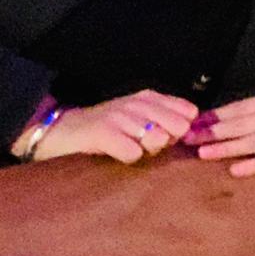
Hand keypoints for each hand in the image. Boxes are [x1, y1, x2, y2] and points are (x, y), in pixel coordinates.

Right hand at [22, 90, 197, 163]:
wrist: (63, 131)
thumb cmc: (107, 127)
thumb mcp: (138, 117)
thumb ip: (164, 120)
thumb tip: (190, 132)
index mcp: (150, 98)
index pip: (188, 112)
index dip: (183, 129)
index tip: (170, 137)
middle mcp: (138, 104)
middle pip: (178, 127)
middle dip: (170, 141)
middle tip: (150, 146)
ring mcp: (121, 117)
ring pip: (158, 139)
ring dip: (149, 151)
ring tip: (133, 149)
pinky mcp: (103, 133)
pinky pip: (133, 153)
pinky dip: (130, 158)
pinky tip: (119, 155)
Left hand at [184, 78, 254, 176]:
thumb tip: (253, 106)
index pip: (243, 105)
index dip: (218, 114)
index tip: (196, 119)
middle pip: (241, 123)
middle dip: (212, 130)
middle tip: (186, 137)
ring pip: (252, 141)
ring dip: (225, 147)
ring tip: (202, 153)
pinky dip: (254, 165)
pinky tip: (236, 170)